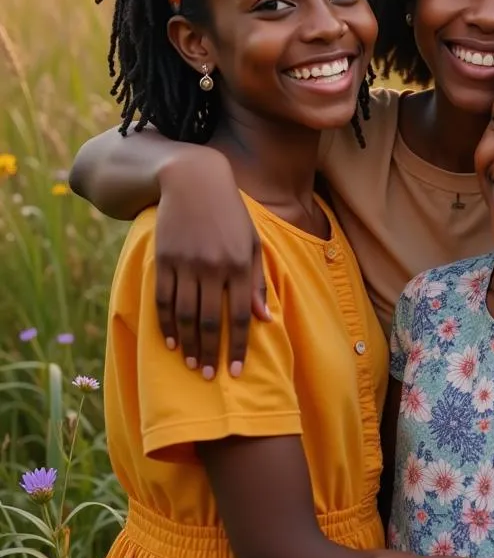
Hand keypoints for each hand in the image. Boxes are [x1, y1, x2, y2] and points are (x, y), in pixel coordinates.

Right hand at [155, 150, 268, 377]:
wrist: (194, 181)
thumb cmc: (230, 214)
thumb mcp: (251, 241)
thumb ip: (258, 280)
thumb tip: (264, 318)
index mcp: (241, 263)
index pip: (241, 314)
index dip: (239, 345)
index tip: (237, 371)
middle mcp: (214, 266)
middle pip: (211, 320)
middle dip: (211, 352)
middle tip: (209, 376)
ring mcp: (187, 263)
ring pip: (186, 314)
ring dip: (188, 344)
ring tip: (191, 364)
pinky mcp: (164, 258)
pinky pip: (164, 299)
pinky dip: (166, 324)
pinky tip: (170, 342)